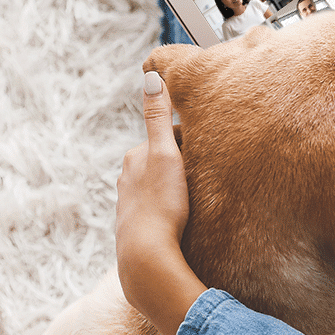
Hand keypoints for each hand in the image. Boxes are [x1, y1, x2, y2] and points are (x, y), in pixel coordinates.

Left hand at [116, 72, 206, 334]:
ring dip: (178, 192)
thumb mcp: (165, 153)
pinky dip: (172, 213)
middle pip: (164, 164)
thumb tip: (151, 75)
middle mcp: (127, 180)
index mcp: (133, 159)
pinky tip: (184, 223)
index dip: (190, 145)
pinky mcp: (139, 230)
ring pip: (161, 189)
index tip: (207, 157)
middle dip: (184, 168)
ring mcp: (131, 207)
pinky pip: (161, 213)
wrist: (148, 259)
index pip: (168, 139)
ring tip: (197, 203)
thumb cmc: (160, 205)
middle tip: (206, 180)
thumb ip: (158, 116)